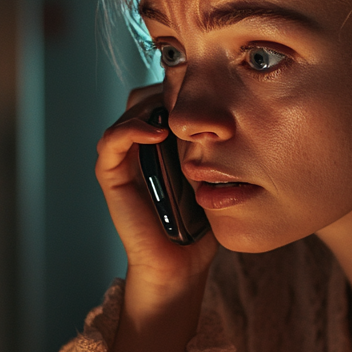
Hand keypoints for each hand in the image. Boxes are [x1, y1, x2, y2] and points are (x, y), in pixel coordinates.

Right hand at [95, 84, 218, 351]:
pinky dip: (130, 130)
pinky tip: (156, 132)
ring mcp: (123, 160)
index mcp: (164, 143)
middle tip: (193, 93)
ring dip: (152, 105)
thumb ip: (217, 147)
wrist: (180, 265)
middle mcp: (140, 147)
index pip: (165, 97)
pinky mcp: (111, 177)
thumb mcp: (214, 175)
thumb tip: (241, 114)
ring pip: (129, 112)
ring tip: (177, 110)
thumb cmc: (202, 224)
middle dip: (168, 89)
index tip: (208, 86)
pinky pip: (111, 143)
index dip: (182, 86)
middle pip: (146, 97)